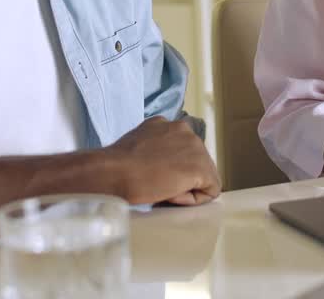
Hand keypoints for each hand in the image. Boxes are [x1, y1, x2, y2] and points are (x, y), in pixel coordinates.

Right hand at [104, 116, 220, 205]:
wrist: (114, 171)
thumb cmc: (116, 166)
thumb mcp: (137, 147)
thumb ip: (154, 149)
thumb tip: (159, 165)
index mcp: (167, 124)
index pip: (181, 151)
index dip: (167, 170)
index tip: (149, 175)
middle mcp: (184, 129)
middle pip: (195, 162)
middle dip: (180, 177)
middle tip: (155, 184)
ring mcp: (196, 147)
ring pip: (204, 176)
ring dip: (186, 187)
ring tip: (161, 189)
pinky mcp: (202, 168)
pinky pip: (209, 190)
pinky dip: (192, 199)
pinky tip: (171, 194)